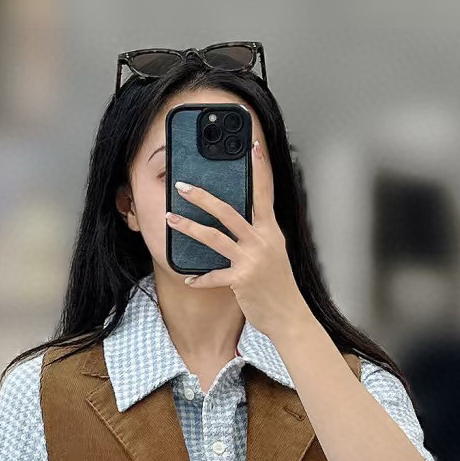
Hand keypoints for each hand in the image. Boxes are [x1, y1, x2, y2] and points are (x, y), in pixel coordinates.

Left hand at [165, 140, 309, 341]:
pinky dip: (199, 278)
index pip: (264, 192)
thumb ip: (259, 233)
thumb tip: (240, 219)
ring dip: (188, 227)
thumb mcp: (274, 252)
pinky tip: (188, 278)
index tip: (252, 145)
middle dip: (202, 197)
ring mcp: (251, 260)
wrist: (290, 316)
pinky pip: (214, 276)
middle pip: (228, 211)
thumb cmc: (279, 284)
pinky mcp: (242, 280)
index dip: (259, 167)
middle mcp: (262, 240)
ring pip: (214, 237)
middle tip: (182, 186)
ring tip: (170, 219)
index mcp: (271, 230)